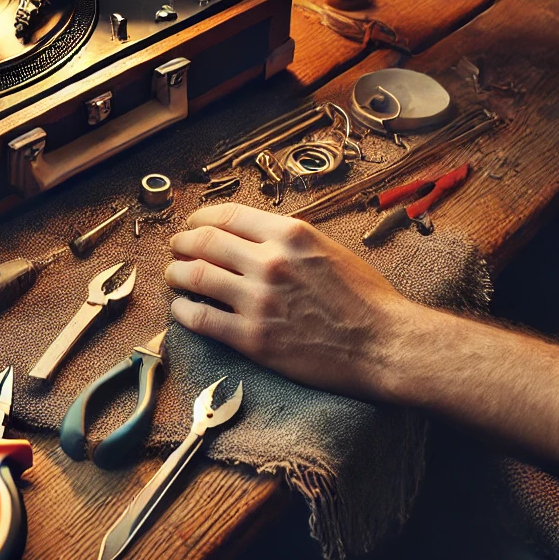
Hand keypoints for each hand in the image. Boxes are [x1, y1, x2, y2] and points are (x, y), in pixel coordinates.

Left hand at [165, 202, 417, 400]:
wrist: (384, 344)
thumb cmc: (365, 299)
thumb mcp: (328, 249)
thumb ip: (288, 241)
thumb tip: (253, 237)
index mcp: (290, 234)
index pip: (227, 215)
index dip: (199, 218)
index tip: (192, 224)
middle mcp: (269, 262)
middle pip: (202, 242)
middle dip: (181, 243)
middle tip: (175, 249)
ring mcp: (259, 300)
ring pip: (194, 277)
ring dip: (176, 274)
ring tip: (173, 276)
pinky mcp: (253, 338)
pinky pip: (201, 319)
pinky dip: (183, 311)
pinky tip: (181, 309)